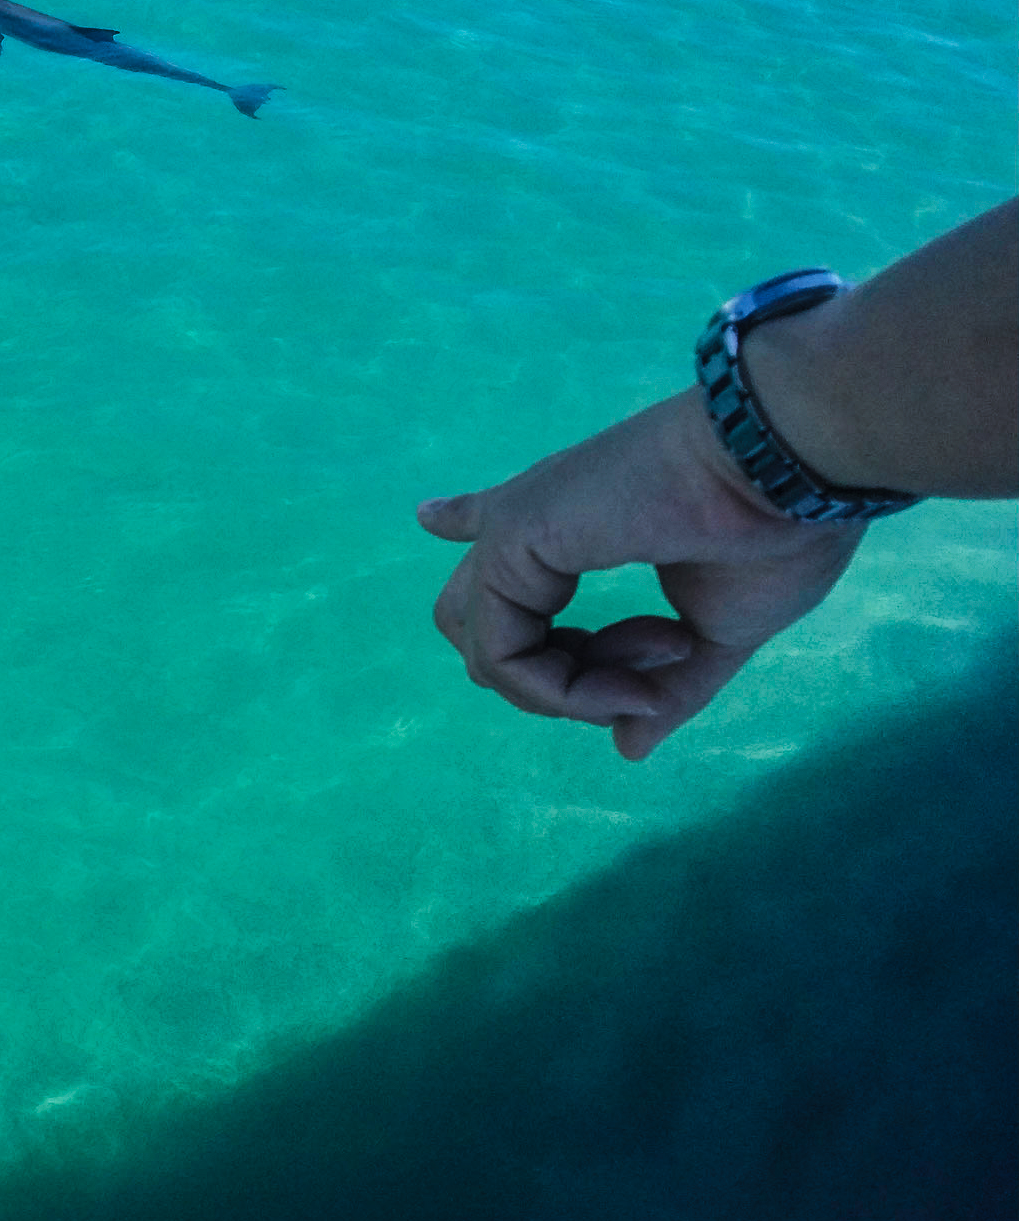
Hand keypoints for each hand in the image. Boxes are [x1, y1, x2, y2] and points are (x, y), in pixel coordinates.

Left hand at [416, 387, 865, 759]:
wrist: (790, 473)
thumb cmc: (772, 532)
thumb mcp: (717, 633)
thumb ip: (667, 687)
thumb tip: (629, 747)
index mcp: (578, 522)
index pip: (496, 529)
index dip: (462, 523)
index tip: (431, 516)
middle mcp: (535, 520)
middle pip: (477, 621)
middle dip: (556, 679)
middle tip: (651, 679)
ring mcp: (515, 528)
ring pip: (491, 656)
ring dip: (574, 696)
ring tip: (661, 671)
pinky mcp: (509, 538)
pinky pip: (504, 657)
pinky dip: (567, 693)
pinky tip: (640, 685)